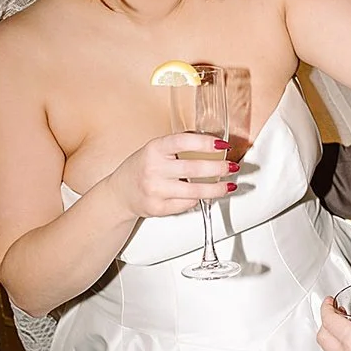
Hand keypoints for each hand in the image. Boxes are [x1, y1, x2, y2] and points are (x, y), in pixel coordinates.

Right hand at [107, 131, 238, 218]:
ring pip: (195, 191)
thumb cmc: (141, 168)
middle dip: (219, 168)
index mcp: (154, 149)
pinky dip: (197, 199)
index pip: (183, 142)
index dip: (206, 143)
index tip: (222, 146)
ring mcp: (155, 190)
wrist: (119, 193)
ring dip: (216, 189)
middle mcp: (153, 169)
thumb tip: (213, 148)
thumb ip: (179, 147)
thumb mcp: (155, 150)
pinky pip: (187, 204)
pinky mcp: (158, 208)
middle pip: (194, 169)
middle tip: (231, 167)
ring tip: (228, 186)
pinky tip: (200, 195)